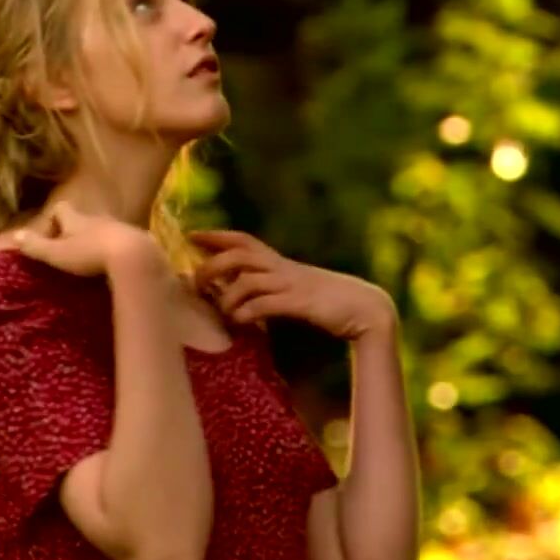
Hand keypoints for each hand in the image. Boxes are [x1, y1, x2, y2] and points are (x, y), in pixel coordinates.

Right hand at [12, 201, 166, 277]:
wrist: (133, 255)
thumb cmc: (90, 254)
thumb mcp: (57, 253)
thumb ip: (36, 246)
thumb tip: (15, 235)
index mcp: (77, 220)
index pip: (61, 209)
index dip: (53, 219)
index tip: (50, 237)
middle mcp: (98, 219)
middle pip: (84, 219)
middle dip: (76, 233)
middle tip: (69, 252)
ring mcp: (119, 228)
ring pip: (104, 230)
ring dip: (97, 242)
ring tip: (91, 262)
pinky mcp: (137, 240)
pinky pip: (123, 242)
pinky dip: (116, 251)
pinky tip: (115, 267)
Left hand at [189, 230, 396, 342]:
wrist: (368, 309)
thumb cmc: (333, 304)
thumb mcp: (299, 291)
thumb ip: (274, 290)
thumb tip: (248, 299)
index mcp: (282, 264)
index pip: (243, 240)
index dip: (216, 236)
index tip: (191, 235)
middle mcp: (283, 269)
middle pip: (238, 254)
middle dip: (211, 264)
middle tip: (195, 281)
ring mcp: (292, 284)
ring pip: (246, 279)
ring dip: (226, 296)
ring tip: (222, 313)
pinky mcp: (300, 303)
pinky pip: (263, 304)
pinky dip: (245, 313)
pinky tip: (241, 324)